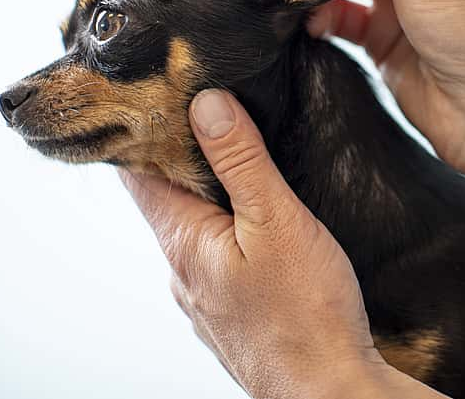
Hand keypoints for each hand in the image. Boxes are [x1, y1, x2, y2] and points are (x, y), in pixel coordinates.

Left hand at [120, 89, 398, 398]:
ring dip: (207, 196)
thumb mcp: (276, 221)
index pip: (137, 174)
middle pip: (164, 200)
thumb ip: (240, 161)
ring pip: (193, 230)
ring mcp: (204, 298)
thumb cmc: (306, 314)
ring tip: (238, 164)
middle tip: (208, 115)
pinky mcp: (230, 314)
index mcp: (182, 242)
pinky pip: (216, 258)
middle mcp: (182, 272)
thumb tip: (205, 103)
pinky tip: (257, 227)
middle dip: (179, 158)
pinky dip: (226, 230)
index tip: (158, 96)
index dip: (144, 132)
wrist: (327, 394)